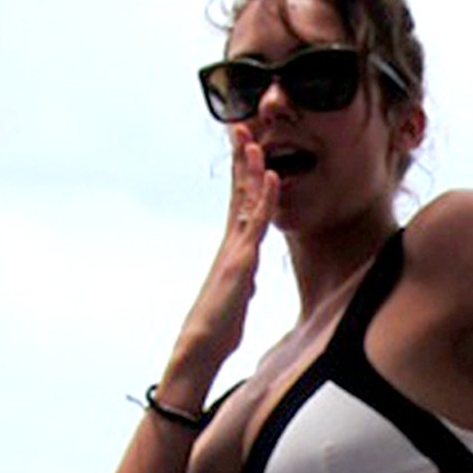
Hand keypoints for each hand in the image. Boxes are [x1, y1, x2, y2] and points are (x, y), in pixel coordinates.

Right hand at [176, 129, 278, 371]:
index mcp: (232, 249)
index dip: (241, 176)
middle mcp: (232, 243)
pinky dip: (265, 198)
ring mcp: (235, 249)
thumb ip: (242, 283)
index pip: (238, 204)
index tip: (243, 148)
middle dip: (240, 159)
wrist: (201, 346)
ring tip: (251, 137)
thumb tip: (246, 279)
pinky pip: (257, 223)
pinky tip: (271, 176)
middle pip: (237, 192)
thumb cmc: (218, 328)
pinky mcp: (241, 261)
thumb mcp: (236, 299)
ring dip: (250, 168)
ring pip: (245, 201)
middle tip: (239, 126)